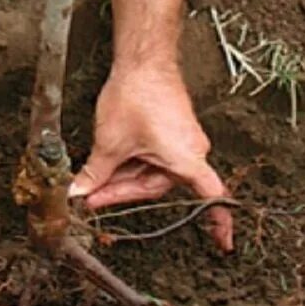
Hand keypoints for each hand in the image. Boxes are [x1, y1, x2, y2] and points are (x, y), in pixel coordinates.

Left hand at [70, 65, 233, 251]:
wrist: (143, 61)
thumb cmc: (136, 96)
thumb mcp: (110, 142)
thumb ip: (96, 172)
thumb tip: (81, 192)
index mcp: (187, 159)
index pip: (210, 199)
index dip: (218, 222)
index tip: (223, 244)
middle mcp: (191, 152)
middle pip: (157, 187)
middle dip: (122, 191)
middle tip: (91, 197)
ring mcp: (182, 140)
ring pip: (150, 171)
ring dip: (122, 175)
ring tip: (92, 178)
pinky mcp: (171, 131)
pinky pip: (151, 157)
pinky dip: (130, 161)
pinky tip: (107, 161)